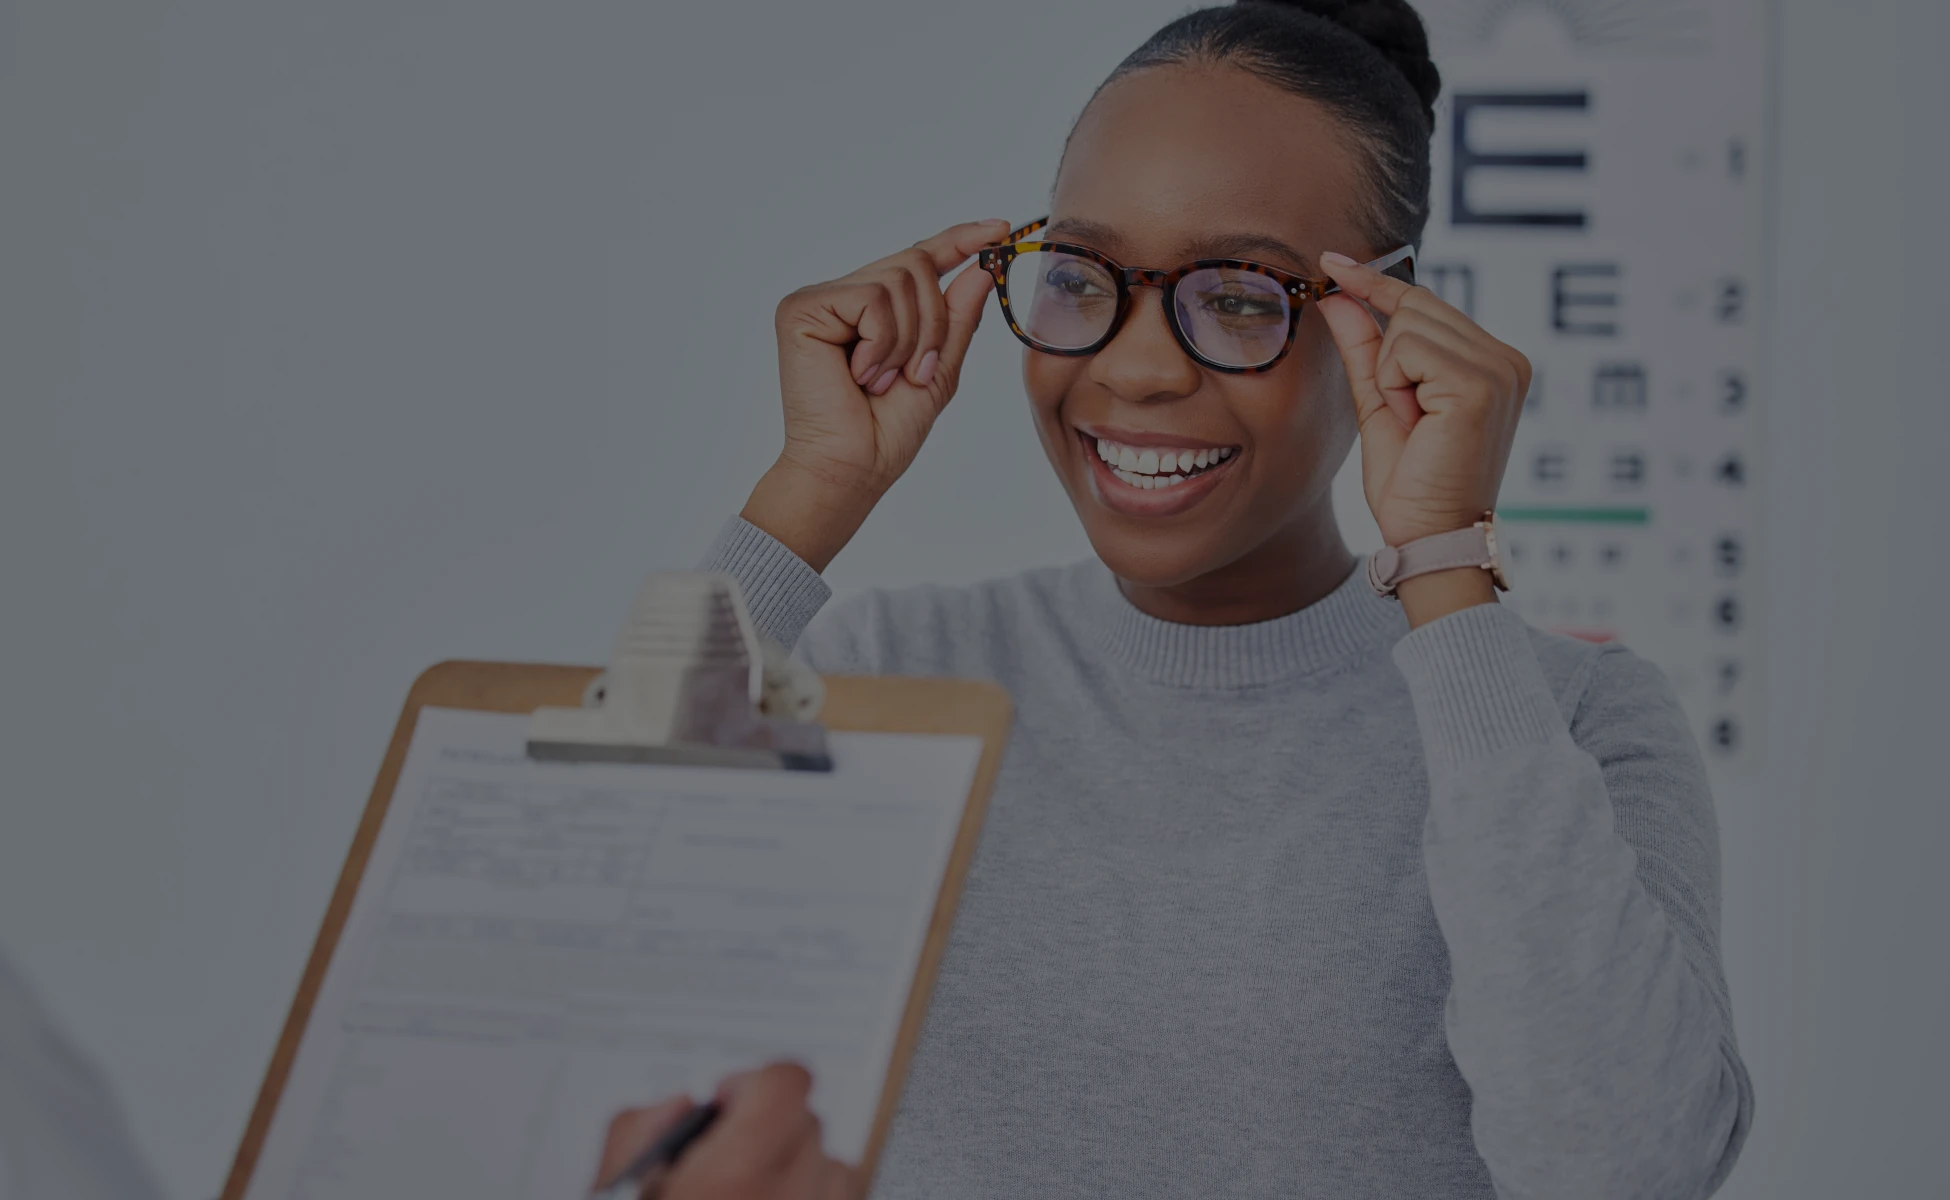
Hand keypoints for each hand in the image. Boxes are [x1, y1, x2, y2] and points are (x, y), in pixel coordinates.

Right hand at [595, 1063, 857, 1199]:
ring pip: (829, 1161)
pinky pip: (838, 1194)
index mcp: (734, 1176)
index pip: (786, 1082)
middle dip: (768, 1126)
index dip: (754, 1083)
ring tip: (749, 1188)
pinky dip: (811, 1194)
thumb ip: (638, 1131)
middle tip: (725, 1154)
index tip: (726, 1102)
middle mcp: (787, 1197)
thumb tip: (681, 1104)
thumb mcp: (613, 1184)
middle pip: (805, 1119)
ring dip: (795, 1163)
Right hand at [745, 219, 1009, 571]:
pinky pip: (872, 299)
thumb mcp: (940, 370)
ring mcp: (820, 300)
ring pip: (899, 279)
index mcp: (871, 310)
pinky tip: (861, 374)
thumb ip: (957, 318)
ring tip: (884, 380)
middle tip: (917, 373)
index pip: (918, 259)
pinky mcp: (801, 308)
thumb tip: (981, 268)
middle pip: (915, 265)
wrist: (852, 469)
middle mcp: (842, 297)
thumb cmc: (887, 433)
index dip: (959, 241)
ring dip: (910, 340)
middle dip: (935, 324)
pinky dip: (883, 343)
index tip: (1000, 227)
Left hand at [1314, 252, 1529, 548]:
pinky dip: (1396, 386)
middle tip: (1407, 417)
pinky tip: (1418, 421)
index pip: (1424, 302)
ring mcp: (1499, 366)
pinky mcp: (1483, 382)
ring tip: (1416, 424)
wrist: (1428, 535)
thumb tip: (1337, 294)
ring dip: (1391, 377)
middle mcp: (1505, 358)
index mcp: (1491, 361)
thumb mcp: (1379, 403)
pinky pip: (1409, 350)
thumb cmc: (1410, 482)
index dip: (1375, 281)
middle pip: (1414, 307)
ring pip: (1407, 326)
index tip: (1330, 261)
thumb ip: (1364, 348)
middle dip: (1388, 359)